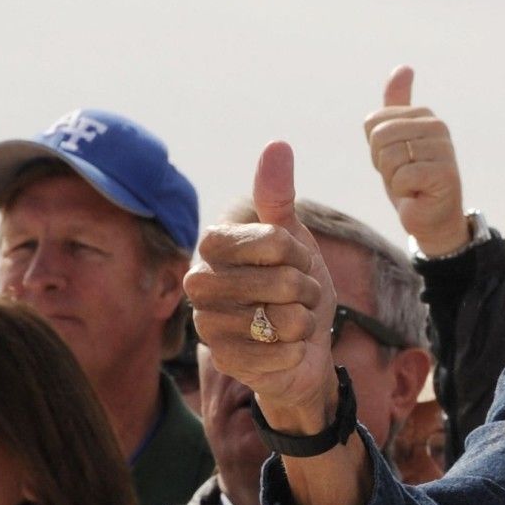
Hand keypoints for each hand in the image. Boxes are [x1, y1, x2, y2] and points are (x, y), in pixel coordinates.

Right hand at [185, 142, 339, 433]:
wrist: (301, 345)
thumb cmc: (293, 285)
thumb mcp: (291, 239)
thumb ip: (277, 196)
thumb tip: (277, 145)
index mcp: (213, 244)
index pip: (273, 239)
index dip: (297, 253)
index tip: (296, 260)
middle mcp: (200, 282)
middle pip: (279, 282)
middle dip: (304, 290)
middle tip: (300, 296)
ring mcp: (208, 324)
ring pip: (281, 320)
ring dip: (301, 322)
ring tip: (291, 322)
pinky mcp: (224, 360)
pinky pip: (278, 354)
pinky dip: (295, 351)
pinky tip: (286, 349)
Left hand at [364, 66, 469, 256]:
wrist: (431, 218)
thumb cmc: (411, 180)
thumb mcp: (396, 140)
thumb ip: (396, 105)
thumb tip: (404, 68)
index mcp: (424, 115)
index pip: (374, 123)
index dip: (376, 149)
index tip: (396, 161)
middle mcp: (437, 127)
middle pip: (379, 137)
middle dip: (383, 164)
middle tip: (403, 176)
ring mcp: (443, 150)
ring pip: (390, 157)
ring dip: (393, 180)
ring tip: (411, 185)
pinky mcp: (444, 174)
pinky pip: (402, 177)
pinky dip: (403, 192)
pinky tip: (418, 195)